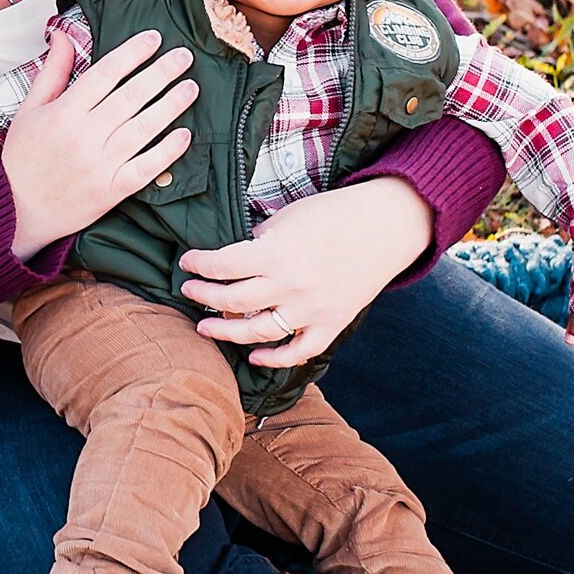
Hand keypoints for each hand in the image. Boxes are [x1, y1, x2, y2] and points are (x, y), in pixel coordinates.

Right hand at [3, 29, 197, 260]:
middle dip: (161, 73)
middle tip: (184, 56)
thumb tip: (63, 35)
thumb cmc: (22, 159)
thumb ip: (52, 71)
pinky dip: (167, 152)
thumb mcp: (29, 110)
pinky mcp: (110, 191)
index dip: (132, 53)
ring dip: (170, 106)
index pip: (105, 74)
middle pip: (130, 97)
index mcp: (64, 113)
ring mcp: (99, 165)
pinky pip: (145, 168)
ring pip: (143, 128)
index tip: (154, 39)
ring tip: (190, 87)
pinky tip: (185, 135)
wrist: (16, 210)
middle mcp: (84, 136)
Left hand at [179, 177, 433, 367]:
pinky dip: (274, 358)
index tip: (187, 262)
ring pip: (257, 332)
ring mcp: (310, 311)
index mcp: (276, 255)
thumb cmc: (335, 214)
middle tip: (189, 292)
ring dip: (226, 332)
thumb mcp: (289, 217)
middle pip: (232, 302)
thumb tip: (237, 257)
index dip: (199, 264)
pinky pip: (298, 352)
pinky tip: (254, 356)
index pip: (223, 265)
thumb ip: (260, 240)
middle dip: (204, 297)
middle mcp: (290, 287)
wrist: (385, 227)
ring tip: (205, 327)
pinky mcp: (330, 324)